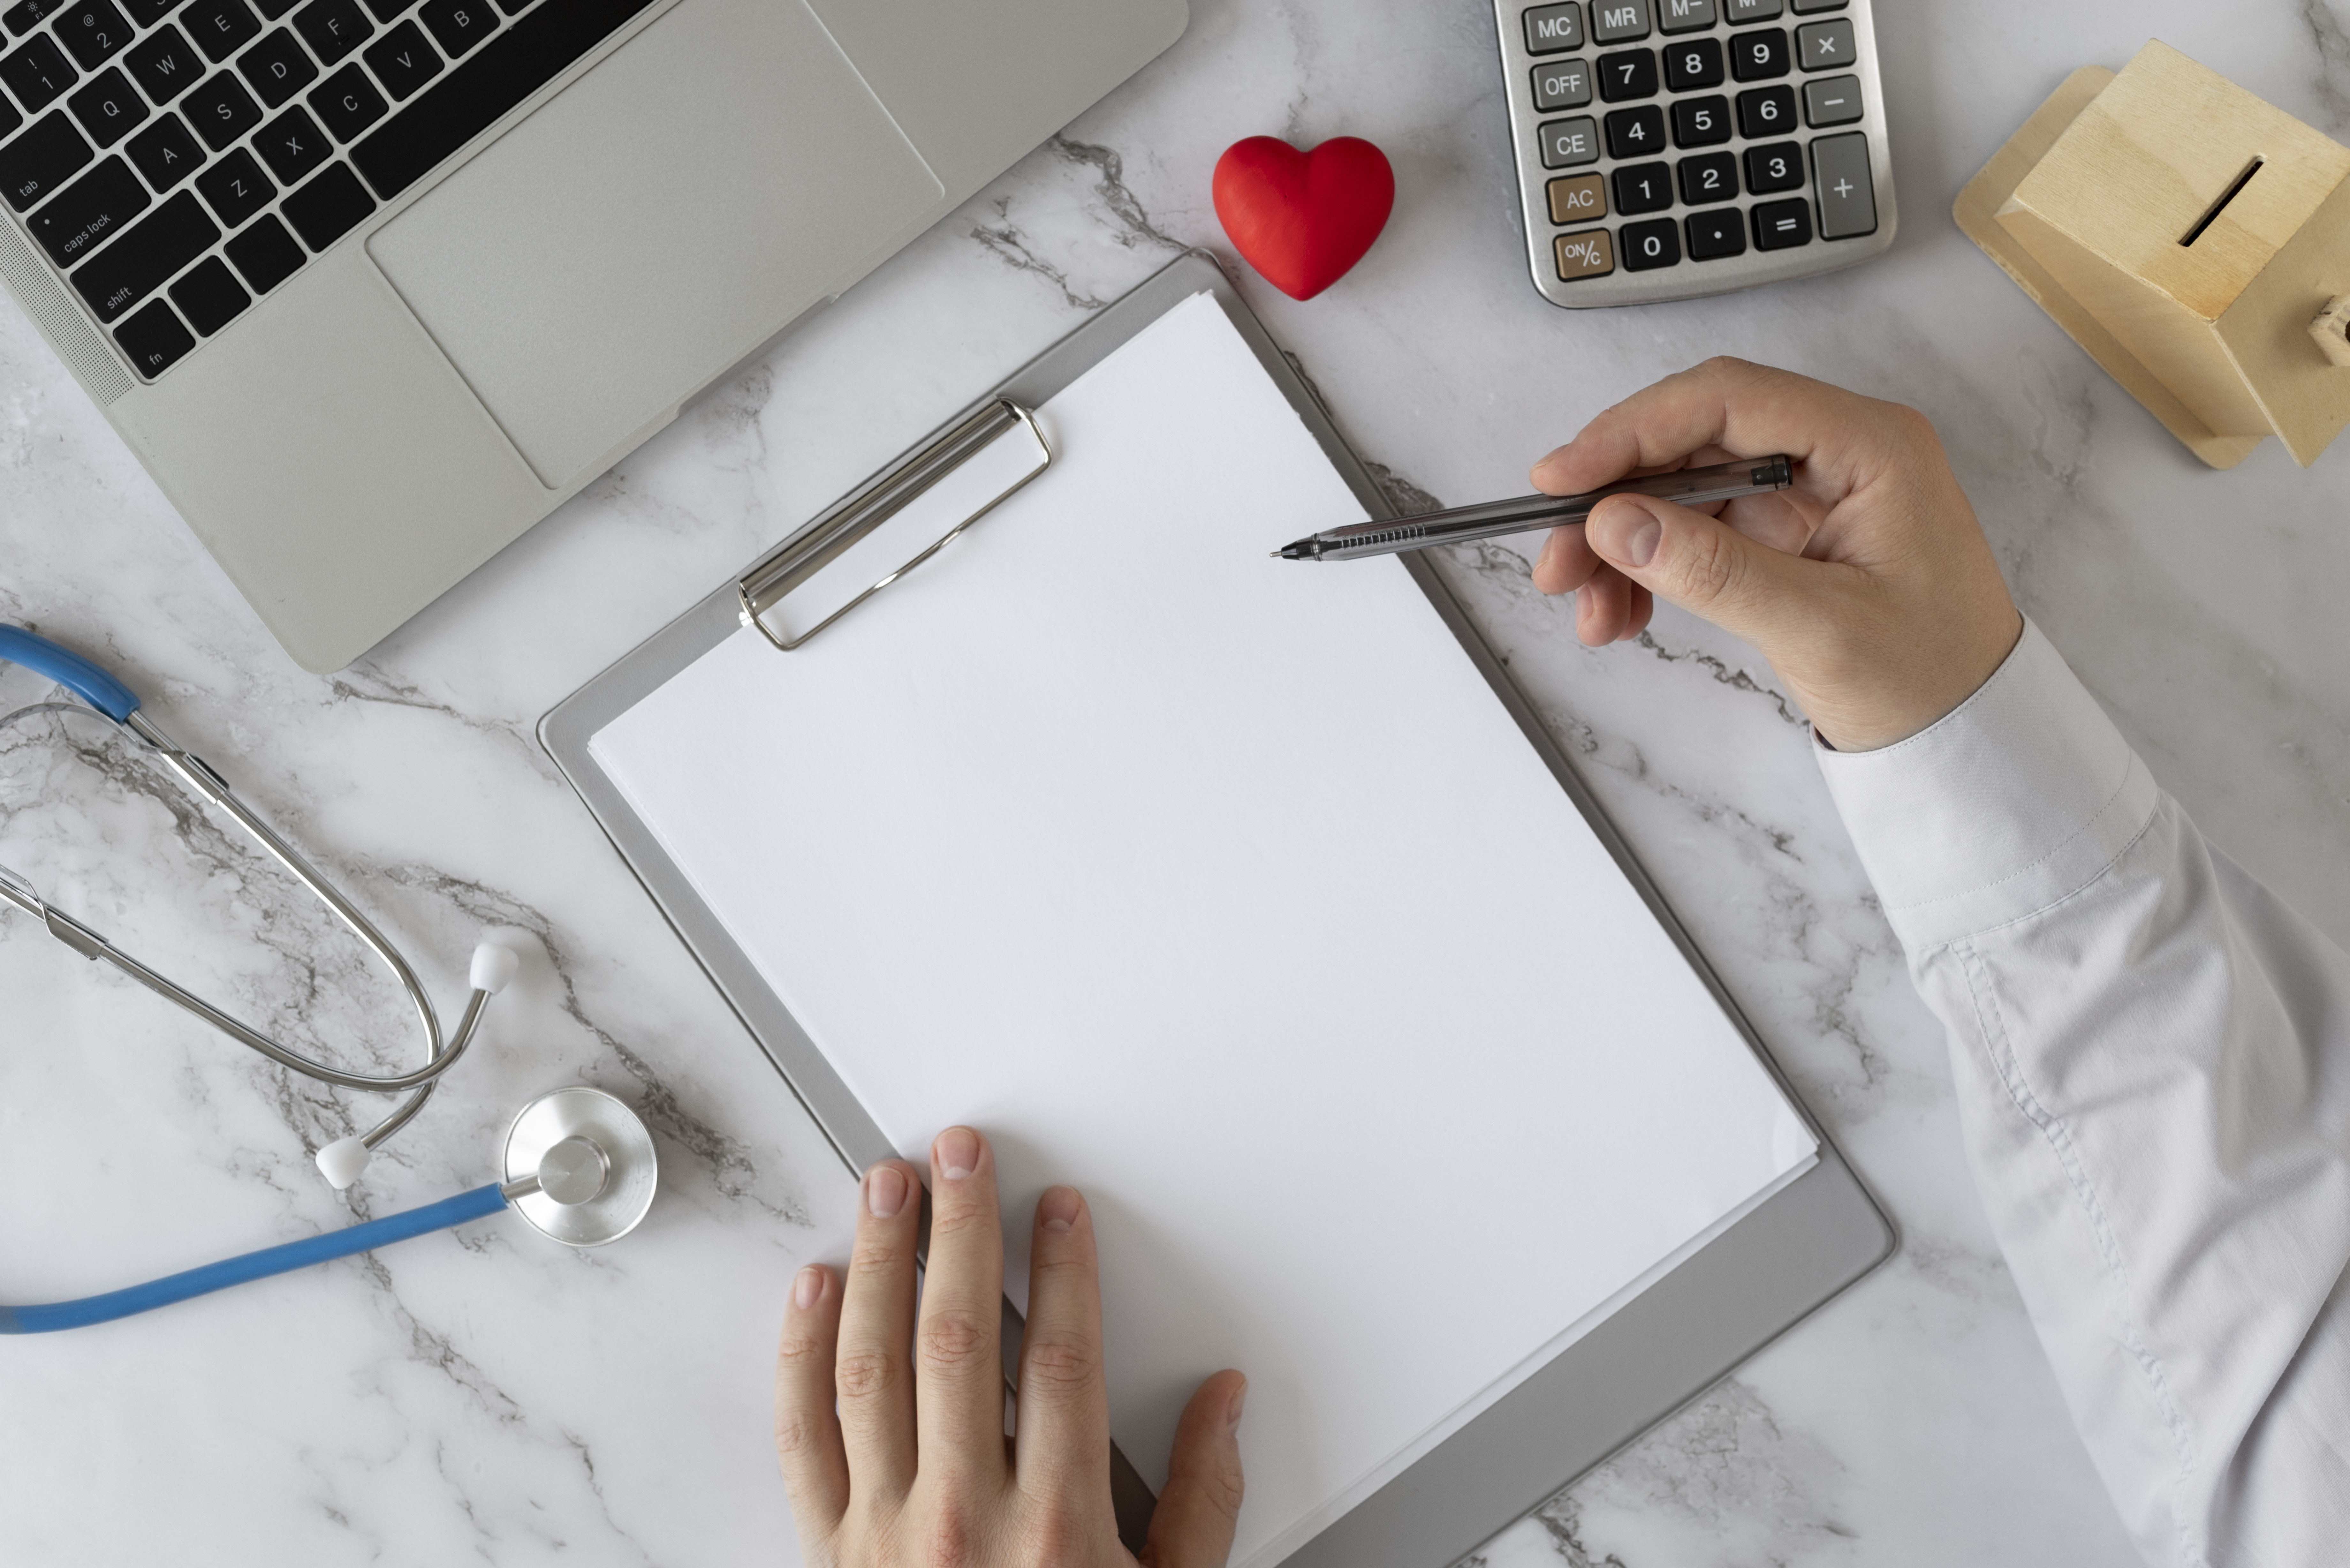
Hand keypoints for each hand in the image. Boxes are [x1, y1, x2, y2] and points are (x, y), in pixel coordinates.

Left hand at [776, 1126, 1248, 1567]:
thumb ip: (1204, 1500)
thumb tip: (1224, 1400)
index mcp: (1056, 1528)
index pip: (1058, 1359)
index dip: (1060, 1269)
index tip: (1056, 1207)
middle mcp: (962, 1519)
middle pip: (955, 1337)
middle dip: (959, 1229)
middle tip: (958, 1153)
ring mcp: (883, 1533)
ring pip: (871, 1365)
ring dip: (877, 1264)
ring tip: (886, 1188)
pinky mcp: (828, 1552)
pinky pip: (803, 1436)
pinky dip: (799, 1354)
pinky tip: (812, 1288)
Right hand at [1527, 358, 2021, 750]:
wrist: (1973, 732)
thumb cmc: (1932, 677)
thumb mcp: (1822, 628)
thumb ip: (1716, 571)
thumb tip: (1617, 523)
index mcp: (1869, 445)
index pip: (1726, 400)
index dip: (1632, 430)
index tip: (1562, 478)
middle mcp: (1836, 451)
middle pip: (1691, 441)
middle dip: (1612, 499)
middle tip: (1556, 558)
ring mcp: (1808, 492)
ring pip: (1682, 489)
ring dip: (1620, 544)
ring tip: (1588, 609)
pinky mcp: (1786, 533)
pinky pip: (1696, 531)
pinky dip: (1649, 568)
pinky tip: (1622, 612)